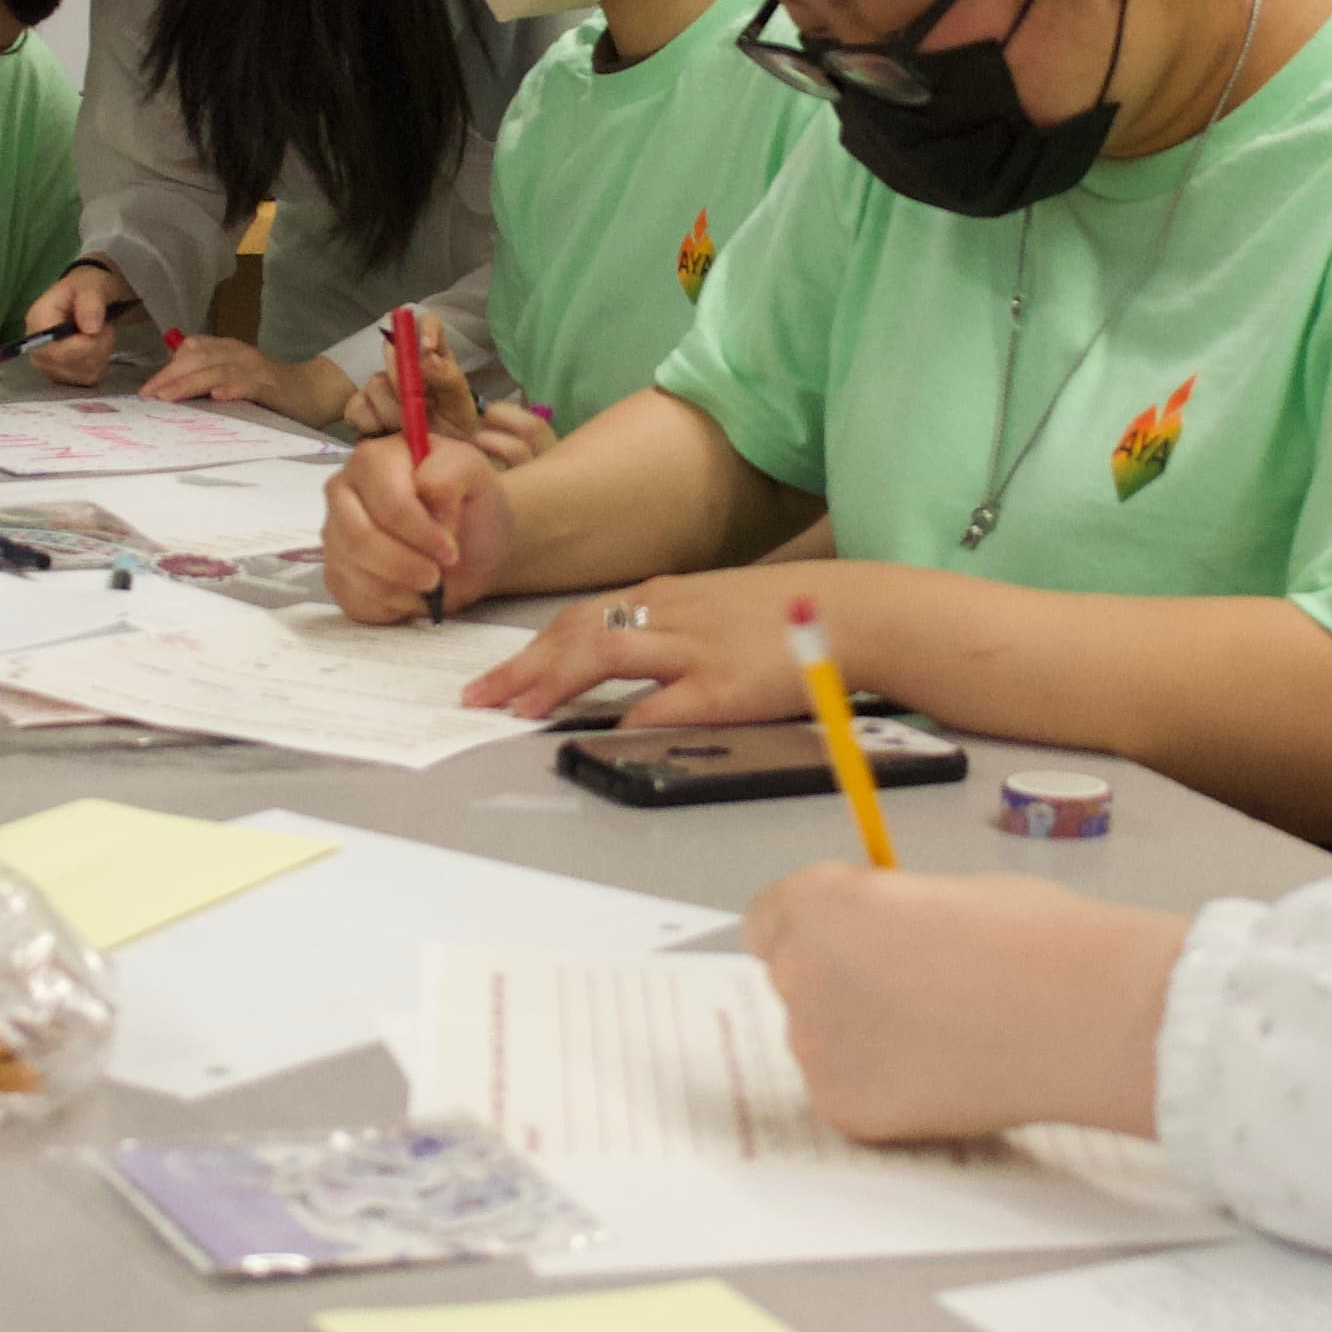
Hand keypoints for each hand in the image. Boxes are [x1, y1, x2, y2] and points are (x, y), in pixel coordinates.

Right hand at [20, 259, 134, 385]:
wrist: (86, 296)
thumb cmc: (85, 287)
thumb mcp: (91, 285)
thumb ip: (90, 302)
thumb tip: (90, 328)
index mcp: (37, 322)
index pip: (57, 350)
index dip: (86, 344)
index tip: (100, 326)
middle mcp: (36, 348)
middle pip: (69, 364)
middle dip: (96, 348)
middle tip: (104, 328)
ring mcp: (47, 365)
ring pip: (81, 374)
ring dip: (100, 355)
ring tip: (100, 334)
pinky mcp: (60, 375)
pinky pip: (86, 379)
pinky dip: (98, 364)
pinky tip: (97, 348)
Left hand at [146, 337, 352, 427]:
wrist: (316, 391)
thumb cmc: (271, 390)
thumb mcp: (236, 378)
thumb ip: (209, 379)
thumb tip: (171, 394)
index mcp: (229, 350)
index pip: (192, 350)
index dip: (168, 368)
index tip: (147, 390)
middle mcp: (240, 354)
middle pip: (199, 359)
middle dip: (171, 377)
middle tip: (149, 396)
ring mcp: (256, 368)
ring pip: (217, 370)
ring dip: (190, 383)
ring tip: (168, 397)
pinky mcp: (272, 386)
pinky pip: (249, 384)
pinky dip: (232, 388)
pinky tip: (217, 396)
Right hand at [323, 432, 514, 624]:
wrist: (474, 545)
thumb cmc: (471, 504)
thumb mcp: (476, 473)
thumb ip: (451, 474)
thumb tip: (426, 497)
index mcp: (374, 459)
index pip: (386, 502)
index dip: (420, 532)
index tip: (450, 550)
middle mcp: (343, 492)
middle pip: (358, 539)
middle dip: (403, 565)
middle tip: (436, 577)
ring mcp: (334, 534)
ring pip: (354, 572)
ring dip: (400, 588)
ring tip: (430, 583)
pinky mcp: (335, 573)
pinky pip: (351, 599)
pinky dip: (388, 606)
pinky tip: (410, 594)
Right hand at [342, 319, 557, 467]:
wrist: (436, 471)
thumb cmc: (455, 434)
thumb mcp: (462, 409)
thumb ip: (447, 378)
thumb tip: (426, 354)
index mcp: (433, 359)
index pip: (427, 324)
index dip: (423, 329)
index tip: (425, 348)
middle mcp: (403, 367)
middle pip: (392, 356)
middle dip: (405, 386)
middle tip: (419, 410)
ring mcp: (379, 388)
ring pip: (373, 386)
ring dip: (391, 412)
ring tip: (407, 432)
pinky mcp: (360, 411)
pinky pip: (356, 410)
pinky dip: (371, 426)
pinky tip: (385, 436)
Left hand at [461, 562, 836, 724]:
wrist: (853, 613)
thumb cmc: (789, 615)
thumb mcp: (719, 608)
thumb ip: (673, 630)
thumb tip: (630, 663)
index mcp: (666, 596)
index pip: (579, 618)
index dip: (533, 648)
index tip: (498, 676)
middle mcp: (669, 614)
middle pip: (575, 633)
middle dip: (521, 666)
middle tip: (478, 697)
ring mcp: (692, 649)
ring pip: (602, 654)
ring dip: (552, 682)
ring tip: (516, 710)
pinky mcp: (720, 688)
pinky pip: (657, 704)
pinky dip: (618, 718)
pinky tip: (589, 735)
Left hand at [746, 863, 1188, 1140]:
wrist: (1082, 1016)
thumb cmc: (1035, 938)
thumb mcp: (947, 890)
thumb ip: (888, 912)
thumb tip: (878, 934)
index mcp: (820, 903)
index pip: (769, 918)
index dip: (814, 928)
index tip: (849, 939)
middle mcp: (801, 974)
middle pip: (792, 977)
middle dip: (837, 981)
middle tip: (910, 990)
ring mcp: (818, 1049)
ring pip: (819, 1038)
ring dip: (858, 1034)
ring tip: (939, 1035)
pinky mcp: (846, 1109)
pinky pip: (844, 1089)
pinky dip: (880, 1084)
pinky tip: (940, 1074)